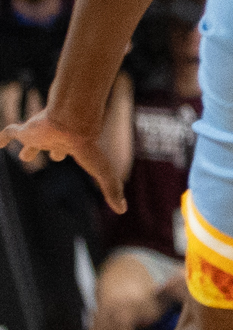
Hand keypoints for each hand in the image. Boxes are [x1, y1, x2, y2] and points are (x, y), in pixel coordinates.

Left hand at [3, 107, 124, 209]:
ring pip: (32, 138)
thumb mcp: (101, 168)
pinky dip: (3, 136)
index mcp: (68, 145)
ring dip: (29, 145)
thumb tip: (123, 209)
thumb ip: (111, 186)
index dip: (63, 154)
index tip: (61, 157)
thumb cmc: (85, 143)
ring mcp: (39, 133)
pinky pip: (11, 131)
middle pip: (51, 144)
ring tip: (25, 154)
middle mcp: (53, 138)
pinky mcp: (25, 130)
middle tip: (53, 154)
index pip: (64, 151)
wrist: (71, 120)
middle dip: (51, 148)